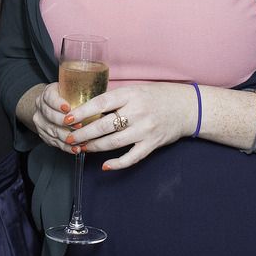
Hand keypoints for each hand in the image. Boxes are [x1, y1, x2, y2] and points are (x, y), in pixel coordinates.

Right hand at [32, 81, 85, 152]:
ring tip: (81, 140)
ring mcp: (40, 122)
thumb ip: (85, 91)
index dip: (58, 103)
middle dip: (65, 122)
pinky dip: (66, 147)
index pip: (50, 97)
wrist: (51, 106)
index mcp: (48, 93)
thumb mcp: (72, 89)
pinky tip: (76, 149)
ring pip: (52, 131)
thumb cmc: (68, 97)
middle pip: (50, 116)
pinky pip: (54, 142)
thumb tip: (108, 93)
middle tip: (79, 126)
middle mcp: (41, 107)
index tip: (68, 108)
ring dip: (67, 137)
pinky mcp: (43, 135)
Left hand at [62, 82, 197, 169]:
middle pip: (104, 125)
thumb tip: (89, 107)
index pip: (101, 103)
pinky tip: (105, 165)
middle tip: (69, 137)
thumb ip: (117, 98)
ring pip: (114, 142)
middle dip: (83, 133)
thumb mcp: (137, 90)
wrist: (187, 107)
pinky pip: (132, 157)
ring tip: (81, 148)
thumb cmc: (159, 96)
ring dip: (95, 147)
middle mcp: (138, 112)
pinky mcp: (152, 144)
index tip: (68, 118)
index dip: (82, 112)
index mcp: (131, 95)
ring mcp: (145, 129)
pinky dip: (117, 163)